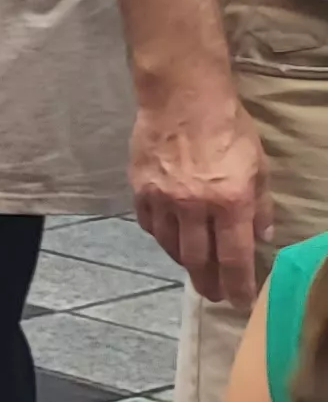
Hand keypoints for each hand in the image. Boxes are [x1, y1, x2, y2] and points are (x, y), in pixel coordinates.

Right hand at [135, 79, 272, 303]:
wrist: (182, 99)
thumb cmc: (228, 127)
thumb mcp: (259, 165)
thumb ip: (260, 204)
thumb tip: (262, 235)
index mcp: (229, 202)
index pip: (234, 256)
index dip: (237, 284)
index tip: (238, 302)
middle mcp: (194, 207)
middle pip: (199, 259)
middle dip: (208, 282)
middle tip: (212, 295)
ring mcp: (163, 200)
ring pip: (172, 246)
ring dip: (184, 262)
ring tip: (193, 270)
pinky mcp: (140, 190)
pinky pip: (151, 225)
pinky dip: (162, 237)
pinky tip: (170, 239)